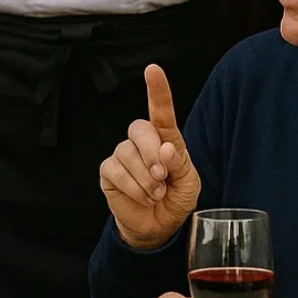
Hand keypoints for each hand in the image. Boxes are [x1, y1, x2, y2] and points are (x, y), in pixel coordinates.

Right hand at [101, 64, 199, 249]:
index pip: (161, 110)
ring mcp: (123, 154)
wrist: (158, 227)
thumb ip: (179, 164)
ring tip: (155, 194)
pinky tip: (142, 196)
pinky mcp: (108, 170)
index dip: (157, 89)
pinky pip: (116, 171)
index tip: (153, 70)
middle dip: (152, 153)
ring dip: (145, 179)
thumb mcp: (189, 183)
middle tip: (162, 177)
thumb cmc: (175, 199)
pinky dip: (133, 187)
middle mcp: (142, 141)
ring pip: (127, 153)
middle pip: (140, 128)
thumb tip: (164, 148)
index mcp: (165, 138)